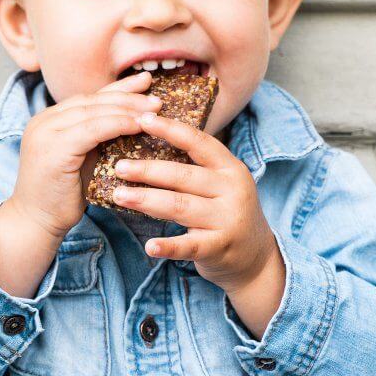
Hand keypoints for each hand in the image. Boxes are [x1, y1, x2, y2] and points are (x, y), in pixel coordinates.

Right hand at [9, 71, 162, 241]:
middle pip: (92, 100)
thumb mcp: (83, 159)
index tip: (144, 83)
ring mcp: (45, 132)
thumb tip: (133, 121)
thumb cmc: (63, 196)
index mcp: (48, 120)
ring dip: (127, 109)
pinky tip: (138, 125)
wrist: (36, 223)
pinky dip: (118, 124)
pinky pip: (92, 129)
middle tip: (156, 96)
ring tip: (154, 110)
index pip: (88, 97)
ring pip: (94, 111)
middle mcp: (43, 120)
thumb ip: (97, 138)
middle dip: (126, 95)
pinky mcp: (53, 148)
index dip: (117, 89)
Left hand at [110, 112, 284, 328]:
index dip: (171, 130)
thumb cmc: (226, 211)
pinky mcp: (220, 247)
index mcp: (230, 168)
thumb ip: (194, 167)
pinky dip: (168, 246)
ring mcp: (228, 220)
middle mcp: (232, 191)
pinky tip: (149, 247)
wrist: (256, 255)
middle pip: (184, 176)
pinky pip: (189, 246)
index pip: (199, 143)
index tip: (142, 119)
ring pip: (181, 207)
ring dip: (147, 200)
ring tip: (119, 196)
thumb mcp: (221, 183)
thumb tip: (147, 142)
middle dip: (148, 170)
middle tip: (119, 167)